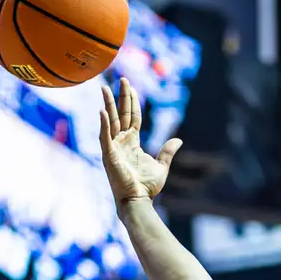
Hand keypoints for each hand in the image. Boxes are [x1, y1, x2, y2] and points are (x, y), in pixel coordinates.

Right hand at [98, 77, 180, 203]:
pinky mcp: (109, 155)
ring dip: (108, 104)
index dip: (132, 101)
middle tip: (122, 78)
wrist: (139, 200)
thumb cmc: (147, 187)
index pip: (132, 116)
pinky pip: (105, 136)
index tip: (131, 86)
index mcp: (132, 142)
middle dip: (121, 96)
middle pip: (120, 113)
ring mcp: (113, 147)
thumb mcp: (161, 165)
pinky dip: (103, 123)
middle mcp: (121, 141)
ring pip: (110, 120)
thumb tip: (178, 140)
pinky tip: (102, 110)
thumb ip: (168, 151)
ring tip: (105, 88)